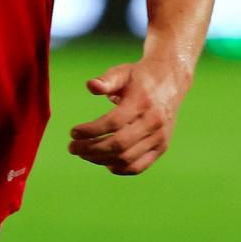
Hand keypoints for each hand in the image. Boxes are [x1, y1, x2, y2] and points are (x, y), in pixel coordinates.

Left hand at [67, 58, 189, 174]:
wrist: (169, 82)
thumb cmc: (138, 77)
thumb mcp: (122, 72)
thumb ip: (106, 80)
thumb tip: (90, 86)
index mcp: (142, 103)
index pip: (114, 123)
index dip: (91, 130)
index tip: (73, 132)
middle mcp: (153, 123)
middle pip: (119, 144)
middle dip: (92, 149)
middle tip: (72, 147)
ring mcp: (159, 138)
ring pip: (128, 159)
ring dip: (101, 160)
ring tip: (82, 154)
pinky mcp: (161, 148)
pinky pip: (139, 166)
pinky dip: (119, 168)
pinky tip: (103, 161)